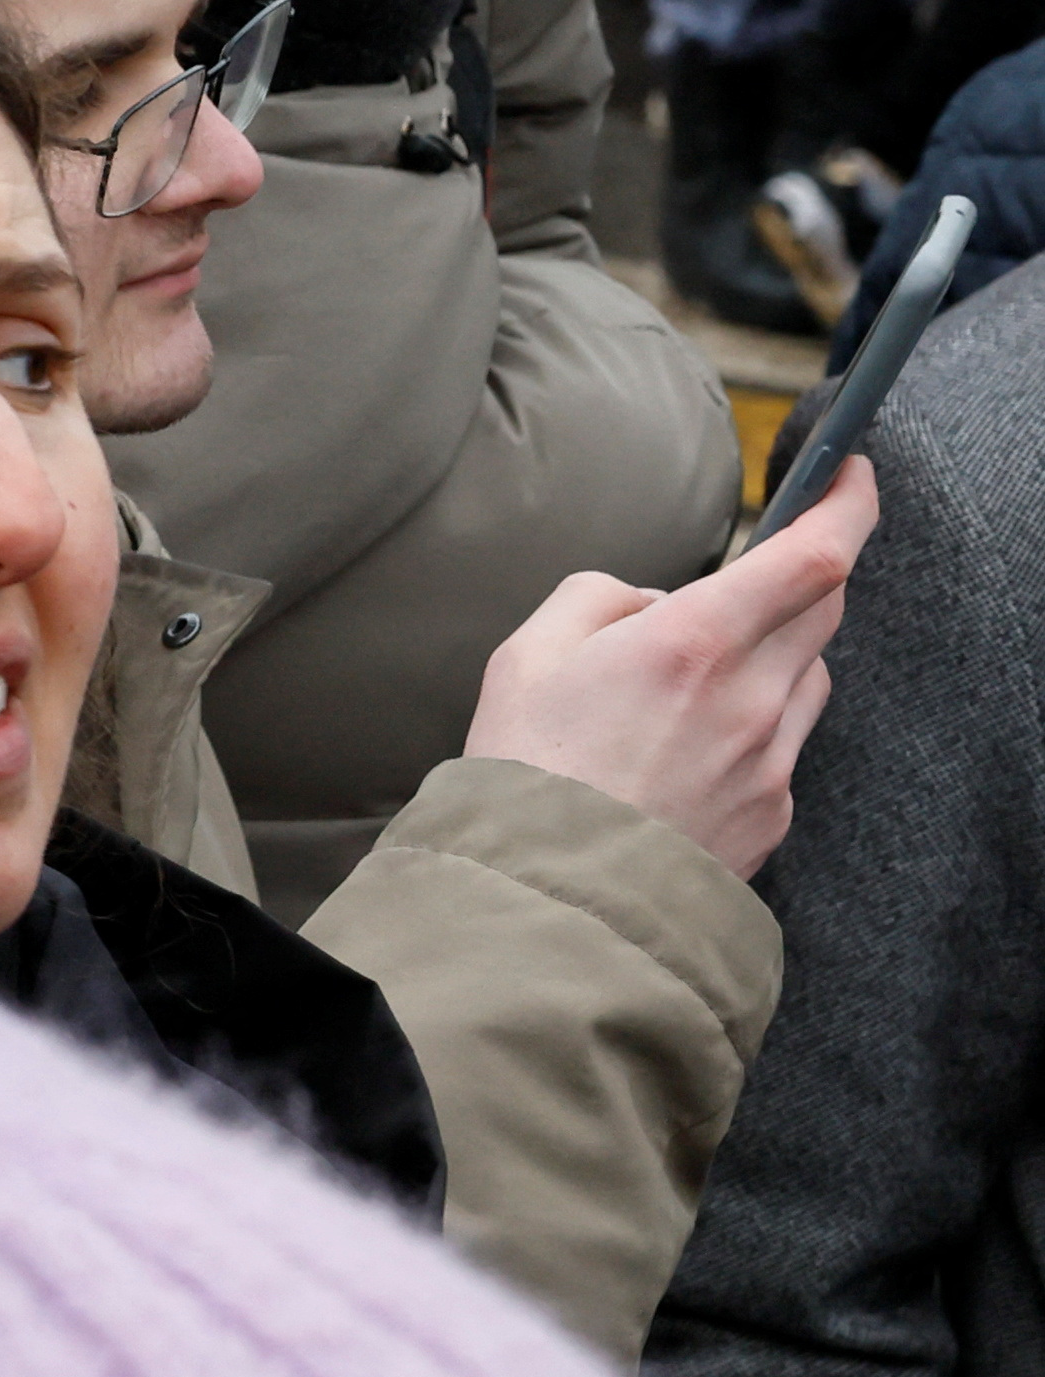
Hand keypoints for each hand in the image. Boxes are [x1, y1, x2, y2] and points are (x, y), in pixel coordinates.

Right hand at [460, 456, 874, 879]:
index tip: (851, 473)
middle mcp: (750, 698)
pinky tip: (682, 756)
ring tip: (692, 686)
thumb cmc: (525, 771)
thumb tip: (653, 600)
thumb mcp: (525, 653)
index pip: (814, 555)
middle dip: (803, 576)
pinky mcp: (773, 813)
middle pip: (823, 609)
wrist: (546, 903)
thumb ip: (597, 598)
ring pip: (805, 676)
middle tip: (760, 573)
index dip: (848, 504)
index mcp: (691, 643)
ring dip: (772, 655)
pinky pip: (783, 745)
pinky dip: (751, 727)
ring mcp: (770, 761)